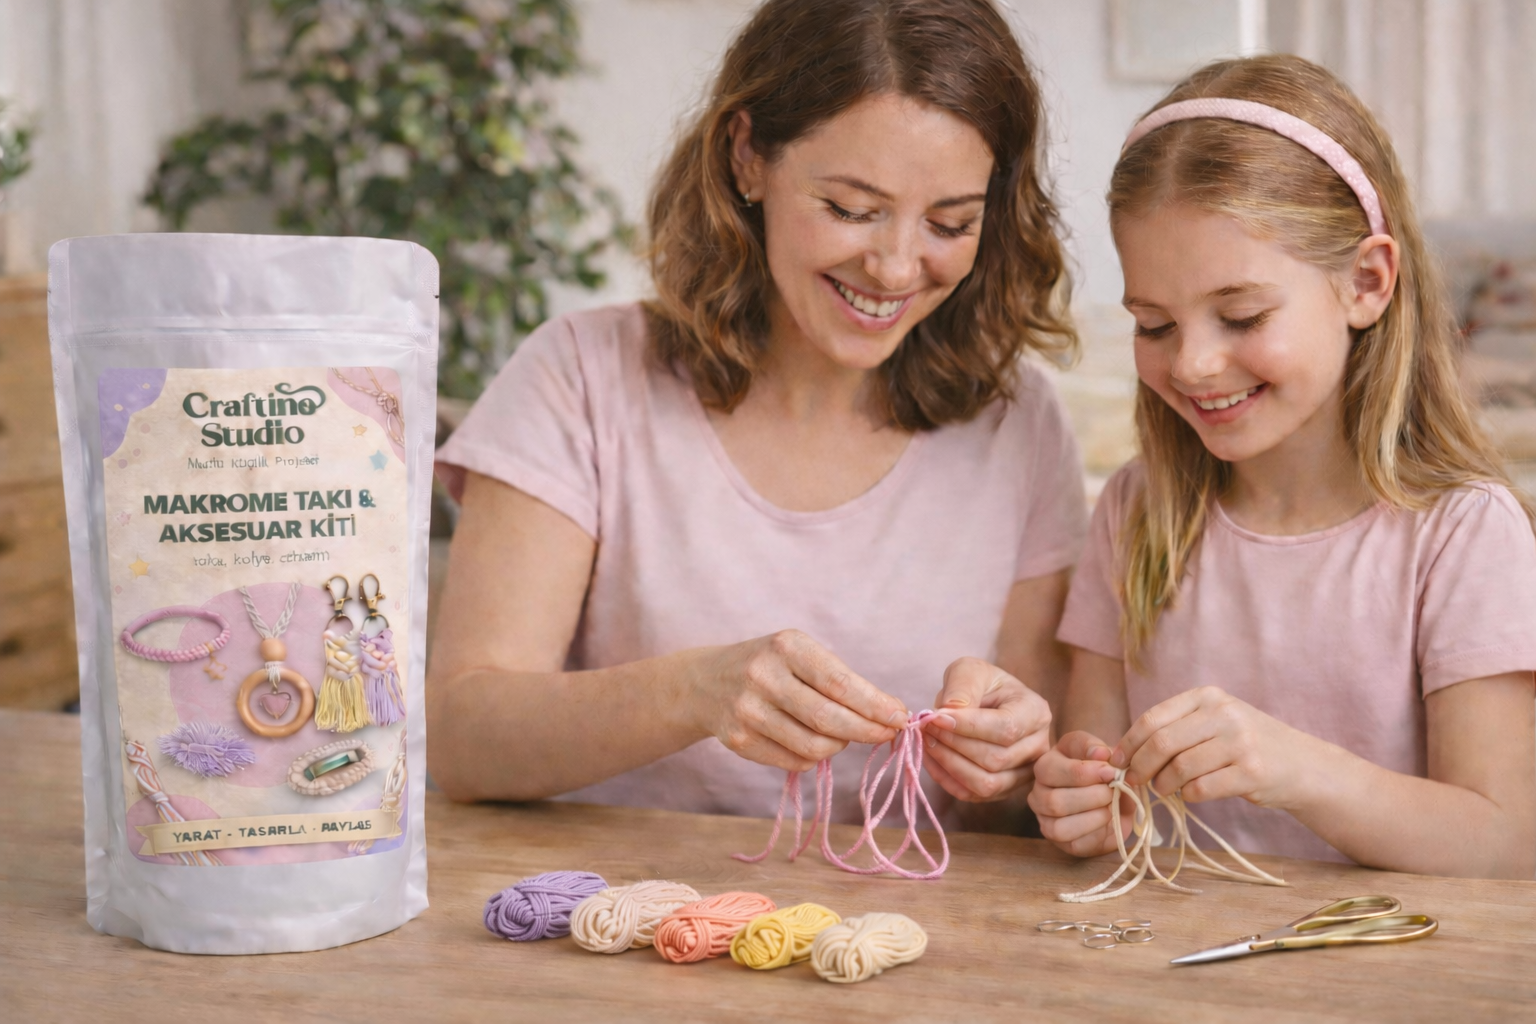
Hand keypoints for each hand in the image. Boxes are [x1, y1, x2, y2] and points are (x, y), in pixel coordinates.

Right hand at [693, 630, 905, 772]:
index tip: (900, 717)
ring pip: (814, 747)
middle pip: (829, 719)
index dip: (874, 705)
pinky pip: (795, 762)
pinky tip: (812, 740)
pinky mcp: (739, 741)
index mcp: (786, 647)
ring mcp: (748, 712)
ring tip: (843, 733)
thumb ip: (838, 680)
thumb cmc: (770, 666)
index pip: (839, 683)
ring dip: (840, 745)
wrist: (705, 682)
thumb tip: (890, 715)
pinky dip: (813, 757)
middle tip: (889, 734)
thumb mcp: (799, 654)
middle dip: (867, 731)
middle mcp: (763, 677)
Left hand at [921, 658, 1051, 801]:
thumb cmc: (980, 684)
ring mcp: (1023, 773)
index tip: (936, 717)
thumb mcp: (970, 670)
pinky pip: (973, 795)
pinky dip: (946, 779)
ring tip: (927, 741)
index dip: (968, 727)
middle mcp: (1038, 747)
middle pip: (995, 760)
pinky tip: (930, 757)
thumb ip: (962, 685)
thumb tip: (950, 712)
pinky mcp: (1003, 790)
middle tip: (925, 727)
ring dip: (949, 764)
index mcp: (1036, 712)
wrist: (984, 702)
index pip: (1005, 728)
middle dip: (953, 745)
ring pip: (986, 784)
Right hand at [1027, 730, 1132, 856]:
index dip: (1084, 772)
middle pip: (1054, 801)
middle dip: (1091, 797)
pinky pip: (1072, 842)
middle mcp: (1038, 793)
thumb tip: (1100, 753)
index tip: (1111, 772)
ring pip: (1059, 826)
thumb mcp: (1100, 752)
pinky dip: (1095, 832)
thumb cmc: (1102, 771)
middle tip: (1113, 791)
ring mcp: (1045, 819)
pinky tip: (1107, 820)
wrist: (1116, 798)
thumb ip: (1097, 748)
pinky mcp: (1059, 840)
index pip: (1052, 770)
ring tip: (1111, 807)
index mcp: (1045, 766)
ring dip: (1093, 817)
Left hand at [1112, 686, 1312, 808]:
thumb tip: (1125, 751)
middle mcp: (1224, 714)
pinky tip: (1190, 794)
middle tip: (1133, 781)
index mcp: (1208, 696)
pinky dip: (1188, 796)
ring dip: (1163, 784)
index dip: (1128, 742)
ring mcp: (1240, 742)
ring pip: (1179, 768)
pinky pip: (1201, 788)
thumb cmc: (1247, 745)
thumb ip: (1177, 728)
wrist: (1303, 765)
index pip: (1153, 718)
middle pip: (1162, 743)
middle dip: (1140, 766)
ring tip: (1163, 789)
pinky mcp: (1251, 772)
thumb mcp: (1216, 721)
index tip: (1116, 760)